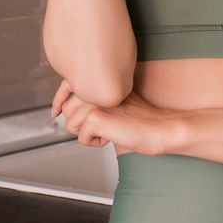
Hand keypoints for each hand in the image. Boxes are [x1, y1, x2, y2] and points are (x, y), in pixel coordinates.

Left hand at [52, 80, 170, 154]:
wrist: (159, 128)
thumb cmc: (139, 117)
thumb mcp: (112, 101)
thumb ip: (91, 98)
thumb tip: (62, 107)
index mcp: (96, 78)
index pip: (64, 94)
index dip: (65, 107)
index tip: (68, 113)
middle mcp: (92, 86)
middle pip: (65, 111)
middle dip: (81, 123)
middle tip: (106, 123)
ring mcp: (93, 101)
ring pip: (70, 125)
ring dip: (88, 133)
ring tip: (109, 129)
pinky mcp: (95, 118)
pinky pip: (82, 138)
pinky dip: (96, 143)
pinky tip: (112, 136)